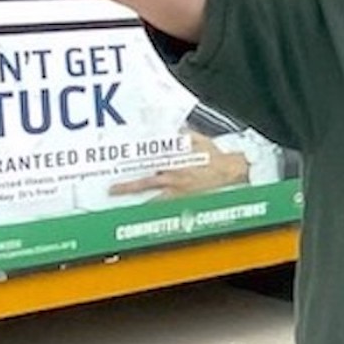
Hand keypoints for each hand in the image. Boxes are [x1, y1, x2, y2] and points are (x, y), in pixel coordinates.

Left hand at [108, 132, 252, 196]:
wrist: (231, 172)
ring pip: (154, 200)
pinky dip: (156, 209)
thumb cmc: (216, 156)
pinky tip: (147, 213)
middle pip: (145, 184)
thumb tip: (172, 130)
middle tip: (112, 190)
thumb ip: (183, 134)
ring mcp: (179, 192)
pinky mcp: (186, 200)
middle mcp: (174, 179)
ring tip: (126, 207)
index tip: (118, 164)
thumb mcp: (198, 139)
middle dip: (128, 187)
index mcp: (174, 162)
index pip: (148, 162)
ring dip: (139, 203)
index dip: (133, 163)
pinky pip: (167, 206)